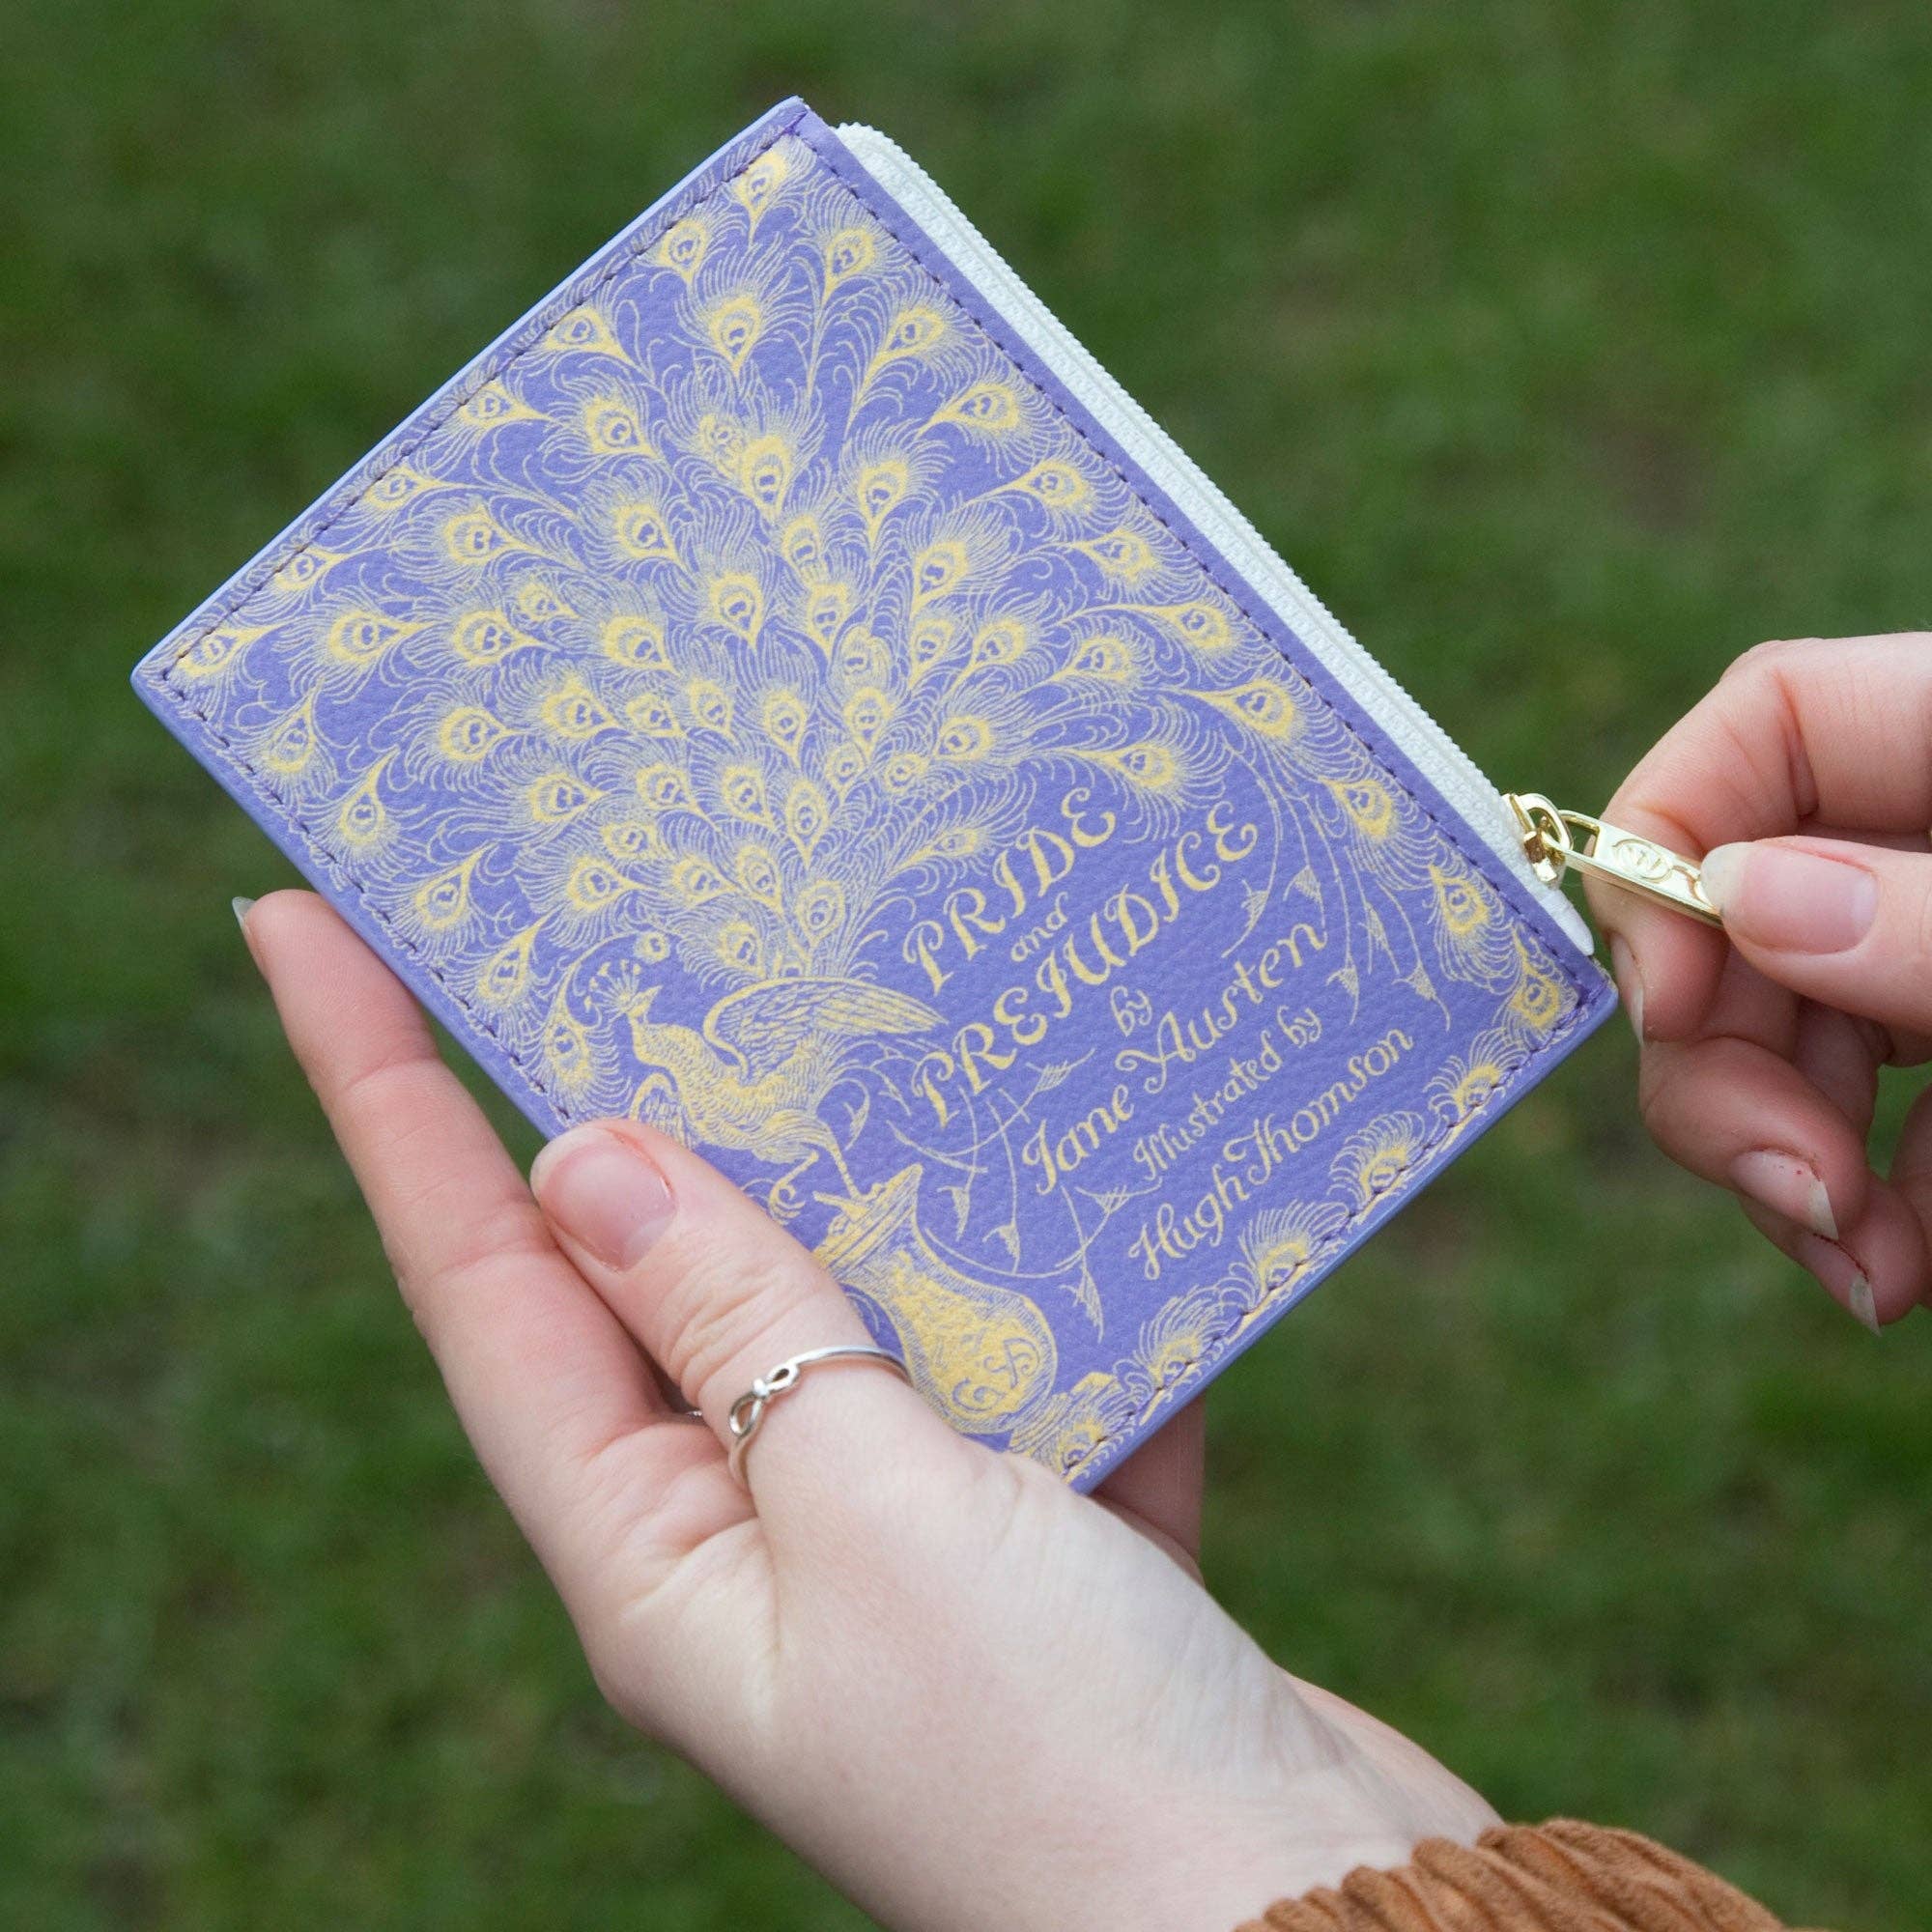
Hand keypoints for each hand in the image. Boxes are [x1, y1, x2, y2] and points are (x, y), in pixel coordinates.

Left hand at [239, 890, 1495, 1931]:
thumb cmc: (1064, 1766)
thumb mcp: (872, 1518)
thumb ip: (736, 1330)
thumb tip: (584, 1156)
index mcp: (656, 1557)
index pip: (476, 1279)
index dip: (382, 1089)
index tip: (303, 916)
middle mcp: (753, 1535)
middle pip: (647, 1273)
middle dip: (616, 1092)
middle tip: (586, 916)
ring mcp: (903, 1531)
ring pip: (842, 1299)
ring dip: (854, 1167)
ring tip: (844, 997)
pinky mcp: (1047, 1526)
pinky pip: (1013, 1351)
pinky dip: (1037, 1262)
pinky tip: (1073, 1153)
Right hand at [1590, 633, 1931, 1329]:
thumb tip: (1735, 896)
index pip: (1768, 723)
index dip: (1672, 842)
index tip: (1667, 1004)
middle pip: (1746, 913)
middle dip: (1725, 1066)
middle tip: (1781, 1190)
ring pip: (1788, 1039)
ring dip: (1784, 1166)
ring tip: (1865, 1278)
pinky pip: (1871, 1125)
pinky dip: (1864, 1207)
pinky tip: (1899, 1275)